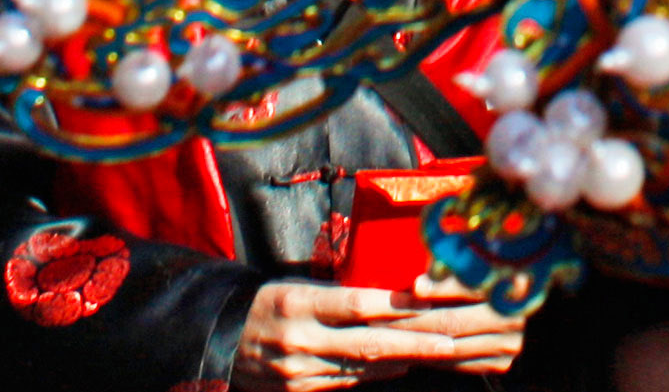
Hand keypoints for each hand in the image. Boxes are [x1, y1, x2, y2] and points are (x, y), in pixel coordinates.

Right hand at [234, 281, 530, 384]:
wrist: (219, 339)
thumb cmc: (266, 303)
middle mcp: (298, 339)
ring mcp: (298, 371)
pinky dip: (374, 374)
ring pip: (360, 367)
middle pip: (367, 343)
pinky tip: (398, 366)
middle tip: (449, 340)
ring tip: (435, 352)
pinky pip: (344, 383)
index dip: (395, 305)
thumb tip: (390, 299)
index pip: (355, 303)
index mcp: (297, 303)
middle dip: (413, 344)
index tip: (429, 303)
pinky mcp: (297, 391)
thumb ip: (338, 296)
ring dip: (401, 361)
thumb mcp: (296, 287)